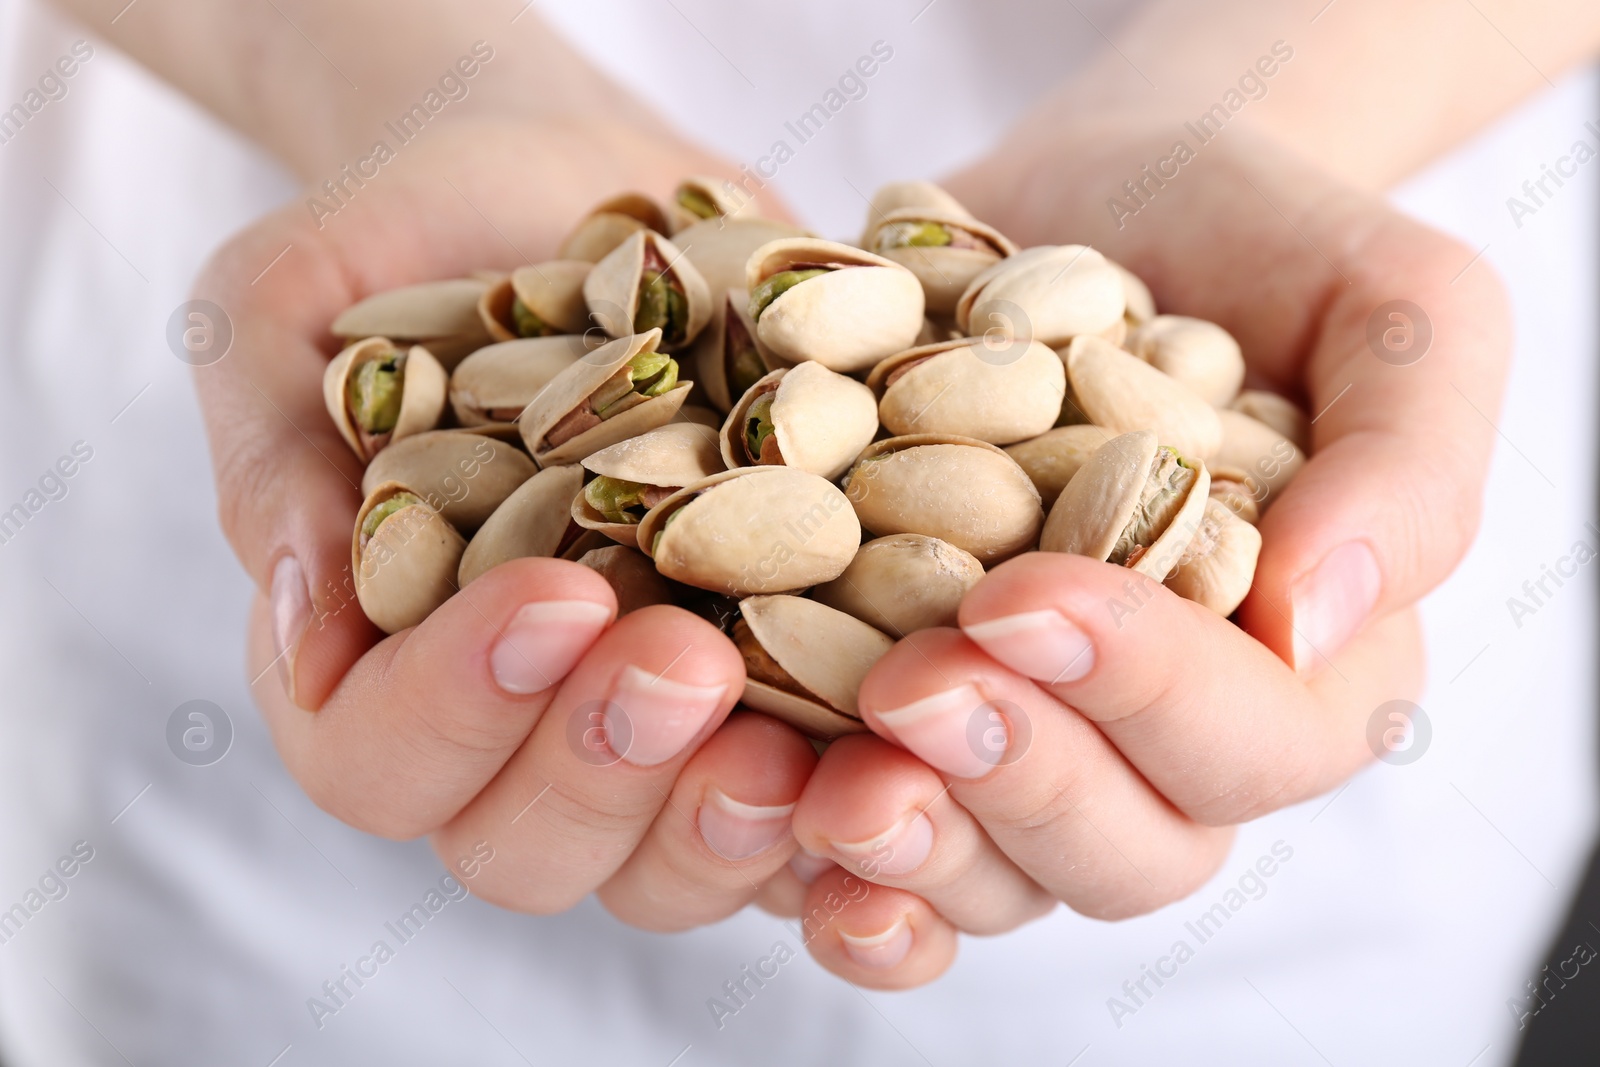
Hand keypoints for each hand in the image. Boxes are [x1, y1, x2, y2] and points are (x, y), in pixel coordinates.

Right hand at [198, 116, 813, 928]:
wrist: (581, 185)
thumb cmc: (418, 229)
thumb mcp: (293, 298)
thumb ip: (275, 450)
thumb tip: (297, 624)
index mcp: (371, 659)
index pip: (373, 757)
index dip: (455, 708)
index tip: (555, 595)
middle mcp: (510, 729)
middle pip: (523, 848)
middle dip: (603, 770)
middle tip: (685, 659)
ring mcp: (650, 735)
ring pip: (669, 868)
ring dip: (729, 823)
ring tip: (800, 733)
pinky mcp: (777, 701)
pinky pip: (812, 810)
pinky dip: (856, 803)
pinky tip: (911, 739)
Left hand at [763, 121, 1508, 986]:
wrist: (1100, 195)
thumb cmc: (1265, 238)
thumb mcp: (1392, 306)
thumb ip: (1406, 461)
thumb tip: (1318, 618)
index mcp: (1298, 666)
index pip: (1255, 742)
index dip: (1146, 693)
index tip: (1023, 596)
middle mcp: (1161, 735)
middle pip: (1123, 848)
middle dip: (1016, 783)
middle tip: (908, 691)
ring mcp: (1030, 739)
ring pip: (996, 876)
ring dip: (914, 855)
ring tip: (826, 792)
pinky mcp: (904, 718)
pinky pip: (881, 851)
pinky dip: (825, 872)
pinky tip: (769, 827)